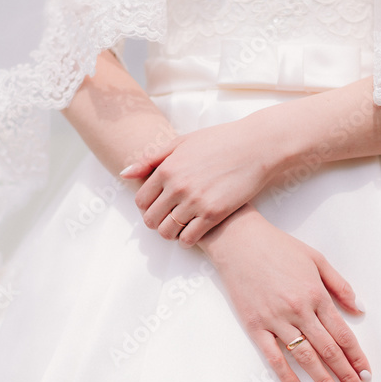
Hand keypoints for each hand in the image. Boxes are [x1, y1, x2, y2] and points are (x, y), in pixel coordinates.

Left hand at [120, 115, 287, 246]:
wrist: (255, 146)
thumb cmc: (219, 141)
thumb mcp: (181, 143)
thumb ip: (151, 159)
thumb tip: (125, 174)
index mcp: (167, 168)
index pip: (141, 200)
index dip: (146, 207)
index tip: (156, 206)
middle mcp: (177, 186)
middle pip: (151, 219)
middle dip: (156, 222)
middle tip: (166, 220)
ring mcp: (195, 201)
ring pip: (167, 232)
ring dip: (170, 233)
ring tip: (178, 228)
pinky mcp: (214, 213)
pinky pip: (189, 238)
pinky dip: (186, 240)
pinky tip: (192, 234)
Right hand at [198, 204, 370, 381]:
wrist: (239, 241)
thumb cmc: (278, 247)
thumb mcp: (316, 259)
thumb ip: (339, 285)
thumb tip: (359, 309)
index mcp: (316, 294)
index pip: (342, 333)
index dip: (356, 356)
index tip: (366, 373)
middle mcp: (299, 310)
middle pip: (328, 350)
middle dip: (345, 374)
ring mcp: (276, 319)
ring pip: (305, 356)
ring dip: (322, 379)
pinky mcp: (255, 325)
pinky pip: (272, 355)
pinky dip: (285, 374)